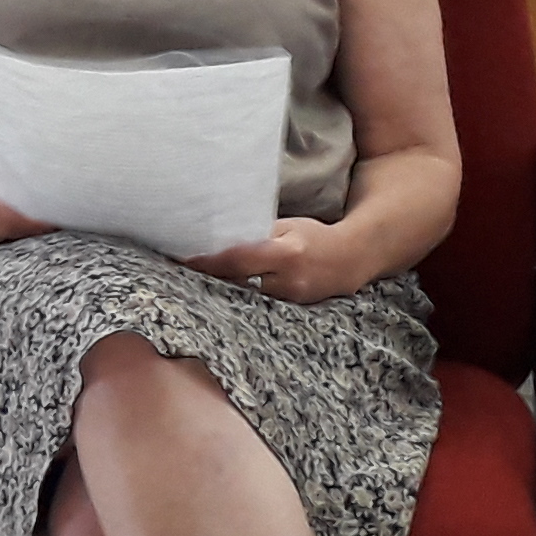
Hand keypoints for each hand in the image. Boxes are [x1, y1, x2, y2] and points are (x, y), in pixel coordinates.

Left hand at [194, 219, 363, 302]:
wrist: (351, 259)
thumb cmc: (314, 236)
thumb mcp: (287, 226)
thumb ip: (258, 234)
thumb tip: (221, 237)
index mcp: (286, 254)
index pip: (238, 260)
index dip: (208, 262)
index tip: (184, 259)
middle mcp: (289, 281)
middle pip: (237, 281)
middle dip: (211, 275)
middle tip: (185, 267)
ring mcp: (292, 299)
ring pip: (247, 294)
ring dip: (225, 285)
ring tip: (202, 276)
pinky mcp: (293, 308)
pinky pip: (260, 301)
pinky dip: (244, 293)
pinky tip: (229, 286)